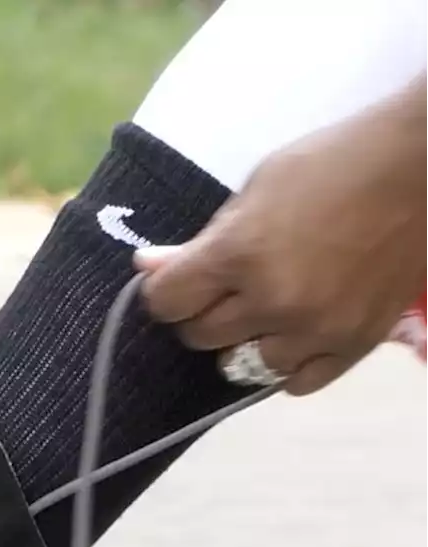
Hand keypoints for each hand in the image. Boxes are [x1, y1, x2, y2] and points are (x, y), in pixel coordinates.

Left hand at [134, 79, 427, 394]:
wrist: (424, 165)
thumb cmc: (335, 163)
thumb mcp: (257, 188)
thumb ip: (203, 238)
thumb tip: (146, 267)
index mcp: (241, 254)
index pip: (166, 303)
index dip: (165, 292)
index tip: (178, 282)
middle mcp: (274, 301)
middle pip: (199, 337)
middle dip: (202, 314)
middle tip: (226, 290)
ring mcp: (315, 329)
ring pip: (243, 365)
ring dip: (245, 341)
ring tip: (267, 309)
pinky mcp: (353, 345)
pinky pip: (294, 382)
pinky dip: (287, 363)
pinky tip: (294, 334)